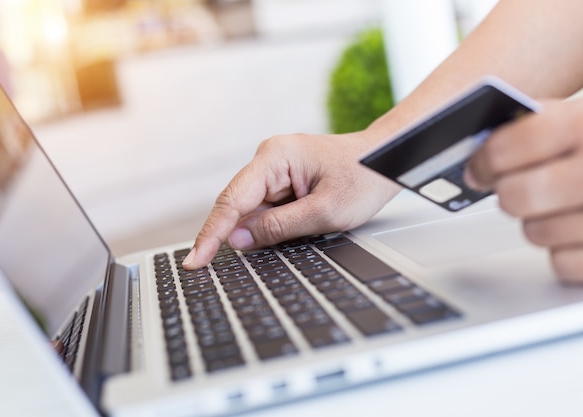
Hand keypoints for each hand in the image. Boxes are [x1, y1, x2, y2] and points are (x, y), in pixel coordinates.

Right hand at [182, 131, 400, 268]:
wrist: (387, 162)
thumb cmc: (363, 178)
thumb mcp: (324, 212)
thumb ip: (278, 227)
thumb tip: (238, 240)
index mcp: (276, 157)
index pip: (232, 200)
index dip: (212, 234)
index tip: (195, 260)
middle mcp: (270, 159)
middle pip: (239, 205)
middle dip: (238, 235)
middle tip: (239, 262)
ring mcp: (276, 170)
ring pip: (253, 210)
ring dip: (263, 230)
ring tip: (302, 228)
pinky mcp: (284, 181)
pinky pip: (268, 209)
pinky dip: (272, 226)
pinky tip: (295, 228)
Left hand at [465, 96, 582, 283]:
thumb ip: (546, 124)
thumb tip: (484, 148)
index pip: (505, 148)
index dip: (483, 160)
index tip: (478, 168)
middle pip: (512, 197)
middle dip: (512, 192)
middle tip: (521, 187)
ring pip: (533, 232)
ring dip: (542, 221)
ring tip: (572, 205)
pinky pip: (561, 264)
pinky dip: (569, 252)